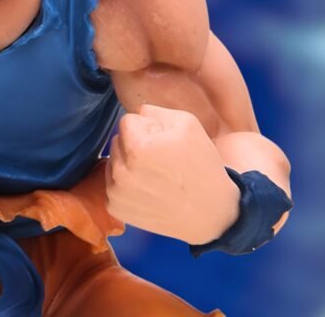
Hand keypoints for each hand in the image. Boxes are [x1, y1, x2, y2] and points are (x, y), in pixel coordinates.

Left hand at [106, 104, 240, 244]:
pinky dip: (126, 184)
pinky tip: (148, 190)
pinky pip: (112, 183)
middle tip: (160, 160)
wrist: (211, 213)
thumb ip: (154, 111)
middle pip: (117, 141)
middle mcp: (121, 171)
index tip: (162, 143)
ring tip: (155, 176)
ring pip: (114, 161)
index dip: (146, 129)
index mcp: (137, 147)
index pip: (126, 122)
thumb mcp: (187, 124)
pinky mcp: (116, 207)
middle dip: (135, 145)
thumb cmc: (201, 165)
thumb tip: (136, 114)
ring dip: (128, 164)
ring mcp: (116, 192)